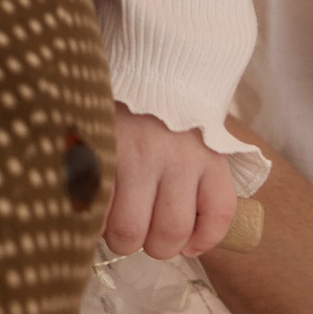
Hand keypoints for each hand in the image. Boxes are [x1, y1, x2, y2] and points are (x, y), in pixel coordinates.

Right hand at [103, 104, 236, 257]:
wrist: (129, 67)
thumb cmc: (161, 113)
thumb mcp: (195, 140)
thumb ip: (200, 184)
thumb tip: (190, 241)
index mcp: (208, 155)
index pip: (218, 215)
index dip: (202, 240)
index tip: (187, 243)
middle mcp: (177, 158)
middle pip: (170, 234)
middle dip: (155, 246)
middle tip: (144, 230)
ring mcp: (135, 156)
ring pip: (129, 231)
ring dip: (120, 238)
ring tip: (115, 220)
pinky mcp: (99, 155)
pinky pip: (96, 211)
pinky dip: (94, 219)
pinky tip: (96, 205)